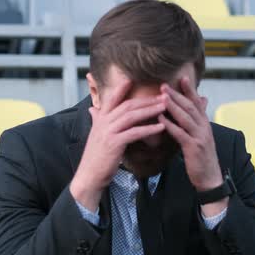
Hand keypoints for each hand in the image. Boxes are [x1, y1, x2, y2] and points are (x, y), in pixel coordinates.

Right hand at [70, 79, 166, 211]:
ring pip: (132, 116)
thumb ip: (96, 119)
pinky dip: (149, 129)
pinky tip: (161, 127)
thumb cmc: (95, 157)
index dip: (121, 88)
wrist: (89, 175)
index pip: (112, 98)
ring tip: (165, 106)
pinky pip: (134, 132)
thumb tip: (93, 109)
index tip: (132, 79)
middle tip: (163, 95)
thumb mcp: (95, 135)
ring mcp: (108, 132)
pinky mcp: (115, 143)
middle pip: (128, 105)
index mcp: (100, 118)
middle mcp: (103, 122)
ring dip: (150, 110)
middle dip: (146, 99)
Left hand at [158, 77, 222, 191]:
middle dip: (177, 95)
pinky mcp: (194, 148)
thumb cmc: (202, 157)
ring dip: (173, 106)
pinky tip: (161, 119)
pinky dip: (170, 125)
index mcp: (204, 123)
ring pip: (186, 118)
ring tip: (162, 97)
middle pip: (190, 107)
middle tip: (164, 85)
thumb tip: (198, 107)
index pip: (197, 102)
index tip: (182, 77)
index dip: (190, 90)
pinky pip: (181, 134)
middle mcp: (204, 127)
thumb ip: (197, 121)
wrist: (210, 178)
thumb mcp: (201, 136)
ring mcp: (200, 137)